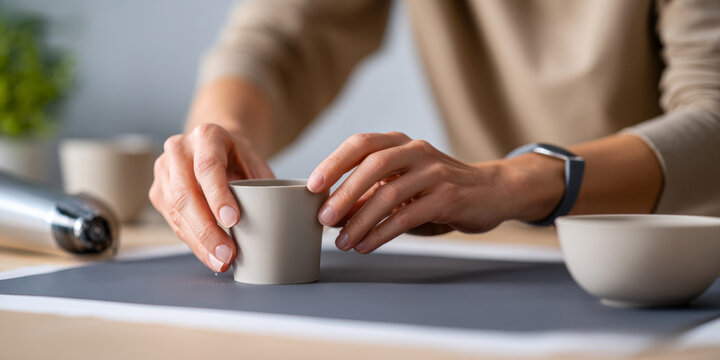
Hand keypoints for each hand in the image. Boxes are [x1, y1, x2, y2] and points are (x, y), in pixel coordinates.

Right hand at [149, 124, 273, 271]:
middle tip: (227, 254)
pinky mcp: (158, 192)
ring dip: (199, 242)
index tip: (233, 220)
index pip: (208, 167)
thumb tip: (272, 223)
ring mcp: (164, 170)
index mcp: (207, 135)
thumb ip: (261, 188)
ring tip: (220, 261)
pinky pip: (173, 221)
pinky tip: (209, 255)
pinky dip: (192, 242)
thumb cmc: (240, 160)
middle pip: (186, 194)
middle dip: (207, 230)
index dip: (218, 195)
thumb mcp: (256, 165)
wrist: (216, 149)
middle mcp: (179, 149)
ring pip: (176, 212)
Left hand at [306, 132, 525, 253]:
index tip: (312, 186)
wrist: (491, 191)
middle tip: (322, 218)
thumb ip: (370, 195)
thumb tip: (332, 214)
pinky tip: (368, 245)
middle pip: (372, 165)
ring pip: (389, 194)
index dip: (334, 162)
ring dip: (360, 221)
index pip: (361, 143)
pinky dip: (383, 233)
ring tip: (343, 242)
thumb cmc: (437, 189)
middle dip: (343, 194)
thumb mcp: (402, 185)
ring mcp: (434, 172)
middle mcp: (416, 151)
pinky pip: (408, 216)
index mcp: (400, 143)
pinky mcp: (448, 197)